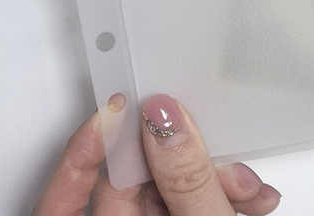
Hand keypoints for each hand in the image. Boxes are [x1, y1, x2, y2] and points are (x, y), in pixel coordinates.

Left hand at [33, 93, 280, 214]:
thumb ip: (186, 184)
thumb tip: (163, 119)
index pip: (65, 200)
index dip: (86, 149)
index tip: (115, 108)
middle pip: (128, 191)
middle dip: (180, 162)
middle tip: (213, 151)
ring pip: (165, 199)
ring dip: (212, 182)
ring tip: (247, 189)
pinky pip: (186, 211)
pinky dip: (220, 202)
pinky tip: (247, 198)